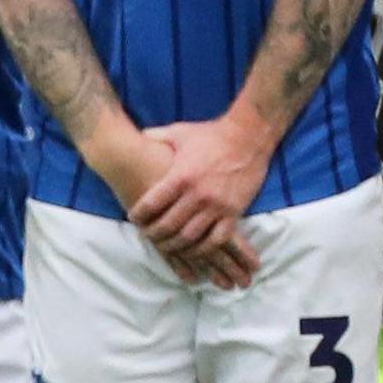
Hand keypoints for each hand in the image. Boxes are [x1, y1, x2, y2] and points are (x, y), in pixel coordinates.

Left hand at [128, 112, 273, 262]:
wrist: (249, 136)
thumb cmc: (212, 134)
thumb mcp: (179, 132)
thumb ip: (157, 137)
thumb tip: (139, 136)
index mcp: (180, 176)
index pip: (151, 204)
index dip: (138, 215)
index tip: (133, 218)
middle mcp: (197, 195)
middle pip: (168, 226)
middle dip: (153, 234)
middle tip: (147, 236)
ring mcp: (217, 206)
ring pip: (190, 237)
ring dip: (175, 246)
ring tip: (166, 246)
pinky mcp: (234, 213)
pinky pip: (216, 240)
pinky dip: (203, 249)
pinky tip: (194, 250)